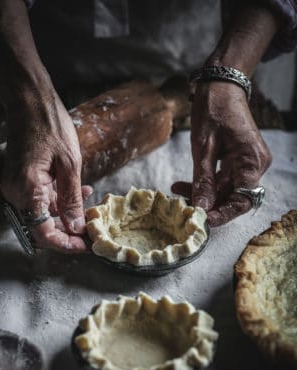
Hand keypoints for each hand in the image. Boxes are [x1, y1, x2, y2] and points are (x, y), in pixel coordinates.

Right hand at [1, 91, 92, 252]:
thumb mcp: (70, 164)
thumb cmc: (50, 126)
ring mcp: (16, 187)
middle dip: (68, 231)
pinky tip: (81, 192)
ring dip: (67, 215)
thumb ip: (71, 199)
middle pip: (41, 227)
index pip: (43, 233)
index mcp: (26, 189)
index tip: (84, 246)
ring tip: (91, 208)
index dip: (65, 244)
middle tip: (91, 229)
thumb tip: (76, 228)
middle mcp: (15, 193)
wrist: (30, 102)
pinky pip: (40, 200)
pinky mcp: (21, 181)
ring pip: (42, 215)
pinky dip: (59, 201)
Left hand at [171, 82, 271, 225]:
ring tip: (178, 191)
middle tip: (185, 206)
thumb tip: (202, 207)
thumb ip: (204, 180)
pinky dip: (207, 183)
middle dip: (210, 203)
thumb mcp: (203, 147)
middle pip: (235, 196)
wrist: (220, 85)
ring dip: (204, 193)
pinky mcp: (240, 158)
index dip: (224, 213)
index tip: (203, 219)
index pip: (243, 199)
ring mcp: (248, 161)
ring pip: (227, 189)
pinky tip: (185, 184)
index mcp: (251, 160)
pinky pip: (225, 178)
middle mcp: (255, 163)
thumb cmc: (213, 109)